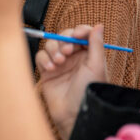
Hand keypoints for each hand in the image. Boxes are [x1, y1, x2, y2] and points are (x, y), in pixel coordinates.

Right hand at [36, 24, 106, 139]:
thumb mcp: (96, 66)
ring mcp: (58, 63)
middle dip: (63, 41)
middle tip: (66, 52)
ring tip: (59, 63)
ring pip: (50, 44)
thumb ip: (96, 44)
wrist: (73, 114)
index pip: (81, 34)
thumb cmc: (88, 92)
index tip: (76, 35)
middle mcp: (73, 57)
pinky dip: (44, 59)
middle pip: (63, 36)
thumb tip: (99, 25)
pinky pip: (40, 56)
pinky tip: (50, 69)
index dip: (78, 31)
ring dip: (53, 50)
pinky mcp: (46, 70)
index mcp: (87, 54)